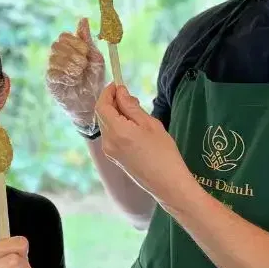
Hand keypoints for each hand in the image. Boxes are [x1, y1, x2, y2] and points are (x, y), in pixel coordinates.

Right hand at [46, 18, 105, 126]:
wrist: (92, 103)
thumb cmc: (94, 80)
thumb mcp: (95, 58)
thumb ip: (88, 40)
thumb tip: (83, 19)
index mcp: (69, 48)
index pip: (64, 36)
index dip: (75, 42)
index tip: (86, 52)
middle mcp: (58, 56)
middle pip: (57, 45)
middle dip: (73, 54)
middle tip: (83, 65)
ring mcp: (53, 69)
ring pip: (54, 58)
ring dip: (70, 65)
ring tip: (79, 74)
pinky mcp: (51, 82)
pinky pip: (52, 72)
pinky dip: (65, 76)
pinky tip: (73, 81)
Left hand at [96, 84, 190, 203]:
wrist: (167, 183)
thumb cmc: (163, 152)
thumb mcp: (149, 124)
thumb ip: (130, 107)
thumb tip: (119, 92)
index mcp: (116, 131)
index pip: (101, 106)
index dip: (107, 92)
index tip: (118, 84)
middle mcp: (107, 142)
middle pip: (102, 115)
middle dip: (112, 102)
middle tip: (131, 97)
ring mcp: (109, 151)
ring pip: (107, 125)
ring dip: (116, 114)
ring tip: (135, 112)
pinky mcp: (114, 158)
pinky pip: (111, 135)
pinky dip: (118, 125)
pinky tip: (134, 126)